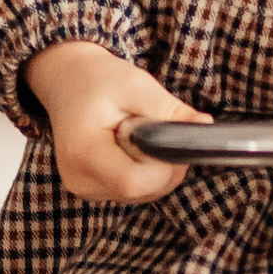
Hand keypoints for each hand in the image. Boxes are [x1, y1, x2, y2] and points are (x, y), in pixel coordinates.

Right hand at [26, 41, 210, 200]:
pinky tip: (138, 147)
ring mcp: (84, 188)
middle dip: (166, 164)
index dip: (163, 165)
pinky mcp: (94, 191)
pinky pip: (136, 191)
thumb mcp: (137, 85)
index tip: (172, 138)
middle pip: (143, 190)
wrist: (68, 81)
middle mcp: (79, 178)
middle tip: (161, 129)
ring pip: (144, 193)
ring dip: (158, 168)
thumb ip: (170, 111)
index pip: (133, 181)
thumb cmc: (99, 80)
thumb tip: (204, 128)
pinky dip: (148, 172)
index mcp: (82, 152)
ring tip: (143, 134)